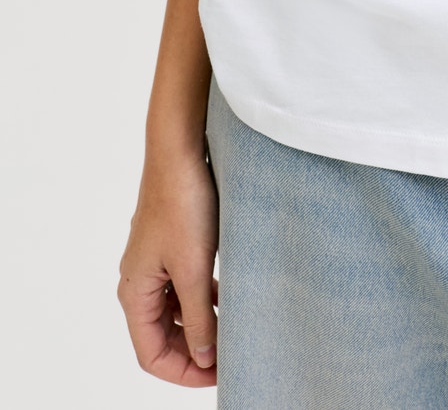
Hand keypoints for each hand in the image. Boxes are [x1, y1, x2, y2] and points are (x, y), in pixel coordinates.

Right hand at [118, 148, 219, 384]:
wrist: (180, 151)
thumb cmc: (182, 205)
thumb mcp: (193, 269)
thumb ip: (198, 317)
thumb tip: (204, 356)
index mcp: (135, 292)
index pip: (151, 355)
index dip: (184, 372)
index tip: (219, 375)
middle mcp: (139, 281)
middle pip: (161, 336)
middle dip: (193, 352)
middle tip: (230, 357)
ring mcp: (154, 262)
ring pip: (175, 310)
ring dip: (200, 325)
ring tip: (233, 331)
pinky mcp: (171, 244)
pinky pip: (183, 285)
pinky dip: (203, 298)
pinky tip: (229, 296)